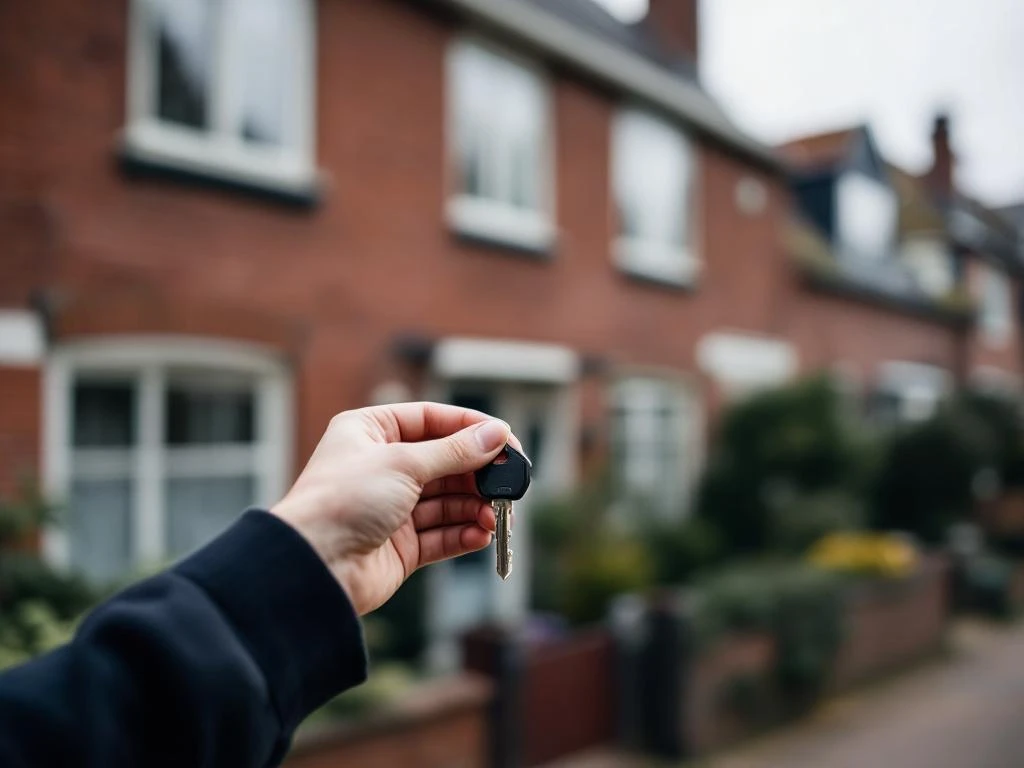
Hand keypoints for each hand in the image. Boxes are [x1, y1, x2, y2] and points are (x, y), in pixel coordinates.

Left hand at [270, 402, 521, 614]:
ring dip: (475, 507)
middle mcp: (382, 467)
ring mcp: (392, 507)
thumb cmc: (342, 501)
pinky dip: (464, 534)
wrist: (312, 567)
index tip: (506, 439)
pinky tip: (481, 535)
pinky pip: (442, 534)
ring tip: (495, 516)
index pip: (431, 420)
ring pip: (448, 501)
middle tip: (510, 484)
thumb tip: (496, 435)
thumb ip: (454, 452)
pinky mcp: (400, 546)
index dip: (471, 428)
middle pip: (445, 462)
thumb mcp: (403, 463)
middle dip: (478, 474)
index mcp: (371, 432)